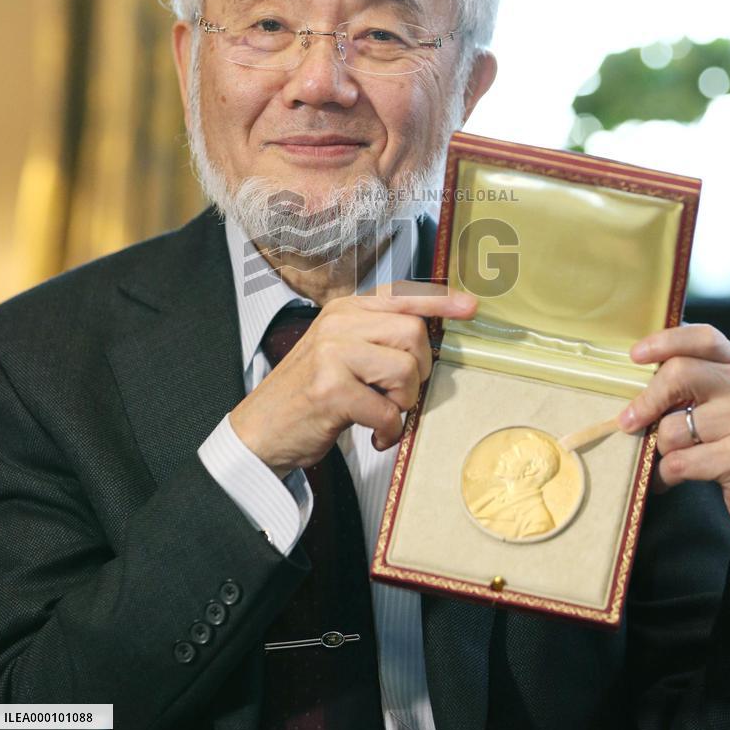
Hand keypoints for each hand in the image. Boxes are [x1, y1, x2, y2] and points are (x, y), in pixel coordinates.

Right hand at [229, 281, 476, 477]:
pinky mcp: (330, 389)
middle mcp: (338, 324)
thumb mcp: (339, 352)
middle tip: (398, 394)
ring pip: (405, 370)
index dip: (440, 301)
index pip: (401, 295)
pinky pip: (386, 410)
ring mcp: (332, 354)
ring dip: (402, 403)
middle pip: (413, 334)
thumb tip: (427, 339)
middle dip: (418, 371)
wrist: (260, 430)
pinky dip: (388, 430)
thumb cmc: (307, 394)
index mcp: (344, 311)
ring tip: (381, 413)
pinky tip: (373, 434)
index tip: (470, 307)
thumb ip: (376, 339)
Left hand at [619, 324, 729, 549]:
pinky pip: (679, 463)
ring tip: (669, 457)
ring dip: (660, 448)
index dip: (664, 342)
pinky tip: (668, 478)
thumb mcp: (723, 399)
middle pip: (679, 374)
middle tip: (628, 421)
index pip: (702, 337)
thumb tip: (635, 376)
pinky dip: (664, 475)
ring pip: (673, 427)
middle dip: (647, 401)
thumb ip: (691, 381)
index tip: (635, 355)